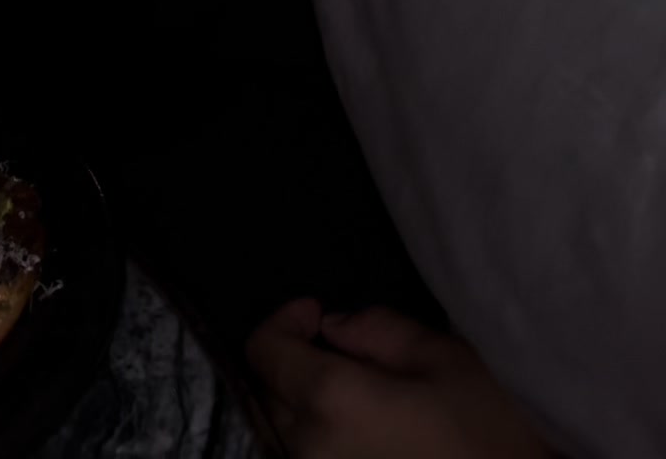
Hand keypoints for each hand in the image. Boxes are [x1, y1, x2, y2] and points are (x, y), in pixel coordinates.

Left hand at [246, 299, 554, 457]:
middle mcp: (310, 450)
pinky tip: (361, 428)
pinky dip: (319, 437)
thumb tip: (335, 326)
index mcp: (332, 401)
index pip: (265, 351)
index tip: (317, 311)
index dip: (284, 320)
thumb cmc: (491, 431)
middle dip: (293, 360)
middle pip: (269, 393)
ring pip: (286, 431)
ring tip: (355, 388)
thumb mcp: (444, 358)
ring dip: (305, 402)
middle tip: (338, 346)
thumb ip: (378, 330)